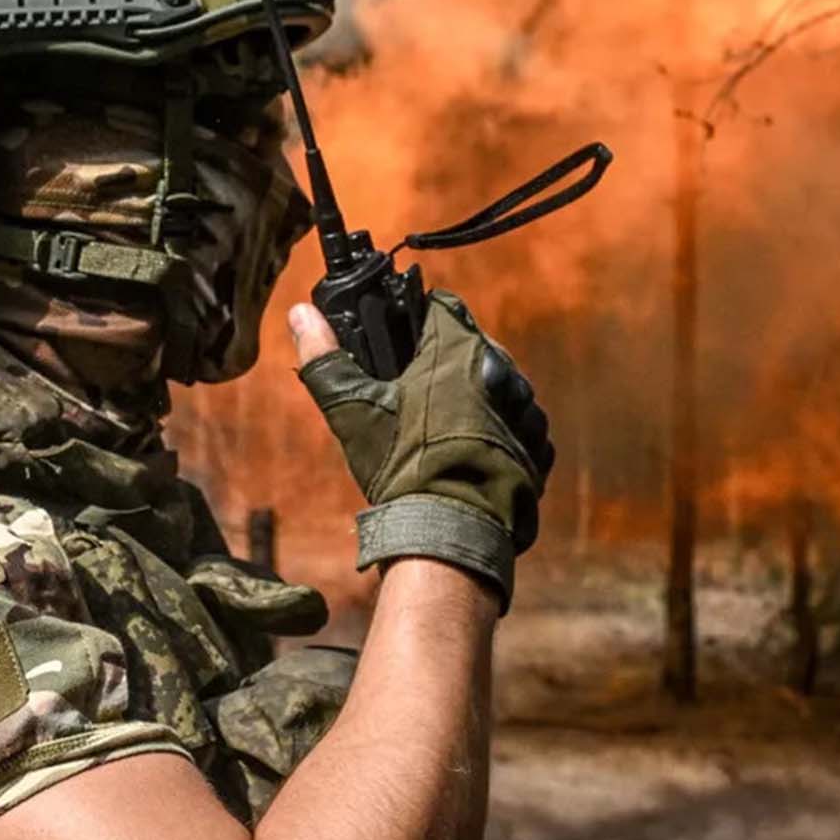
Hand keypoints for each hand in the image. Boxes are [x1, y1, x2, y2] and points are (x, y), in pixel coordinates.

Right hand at [289, 293, 552, 604]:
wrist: (451, 531)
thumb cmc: (401, 467)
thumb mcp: (352, 409)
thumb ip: (325, 356)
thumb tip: (299, 313)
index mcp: (457, 350)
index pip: (442, 308)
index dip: (419, 321)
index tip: (403, 345)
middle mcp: (501, 370)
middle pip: (472, 346)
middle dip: (447, 362)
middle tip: (416, 394)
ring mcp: (527, 409)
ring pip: (499, 384)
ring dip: (477, 396)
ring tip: (443, 430)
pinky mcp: (539, 446)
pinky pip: (519, 425)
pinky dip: (499, 433)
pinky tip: (471, 454)